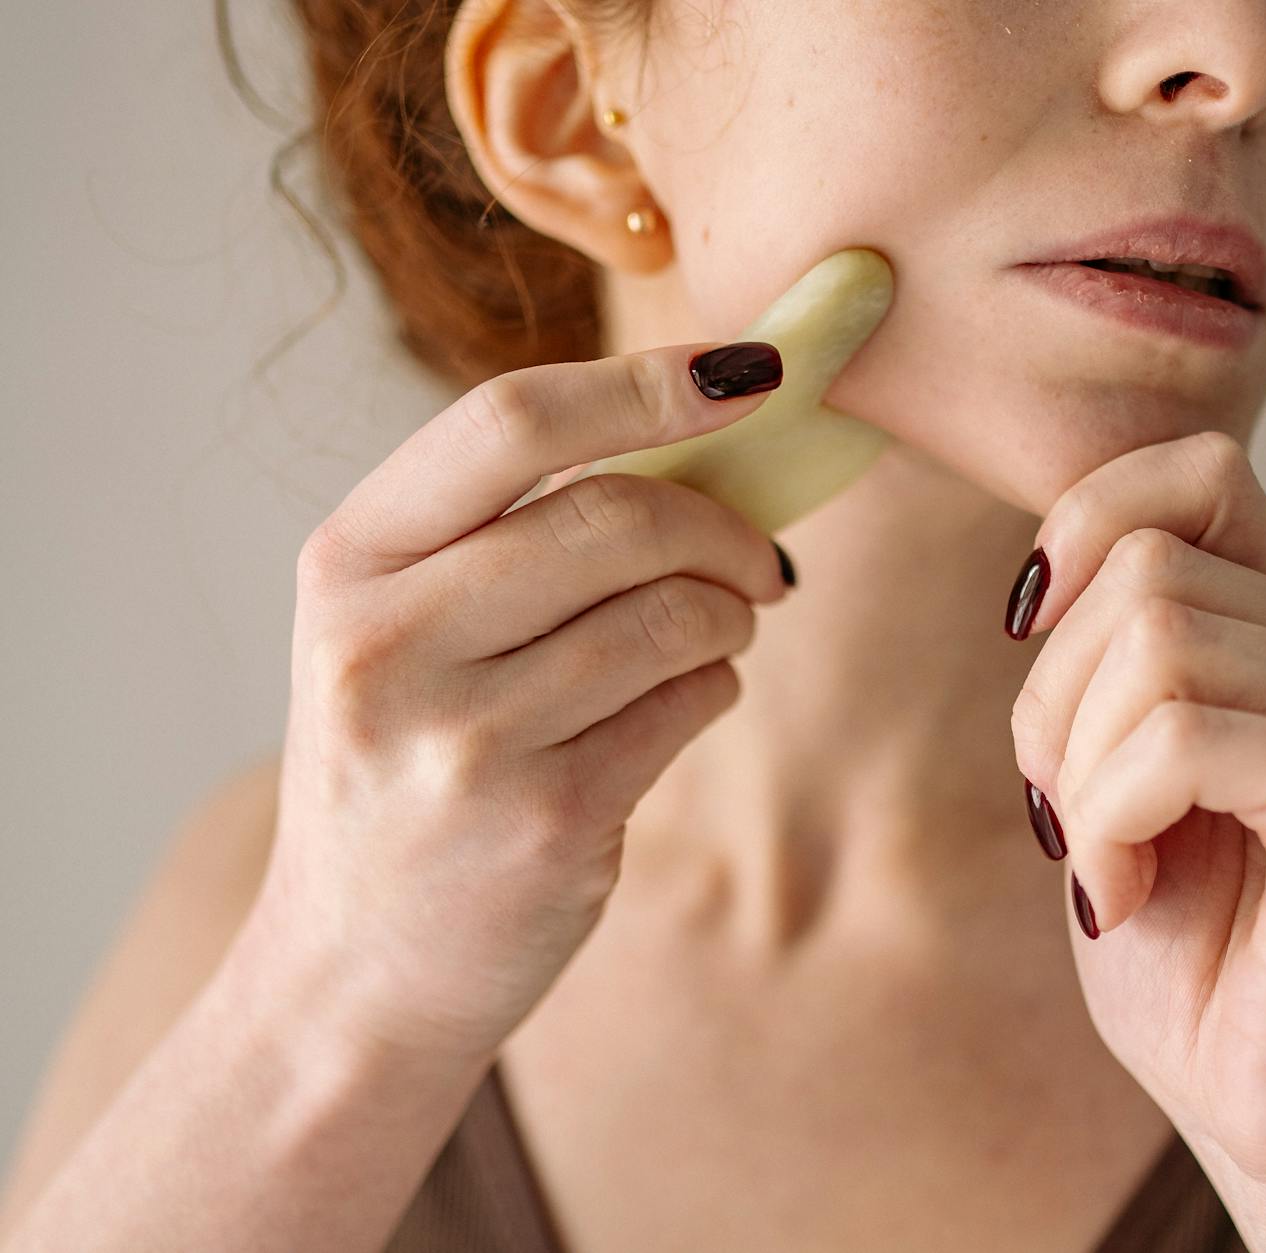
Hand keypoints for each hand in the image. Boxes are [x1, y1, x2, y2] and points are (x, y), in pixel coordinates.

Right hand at [253, 343, 792, 1066]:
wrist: (354, 973)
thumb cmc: (405, 773)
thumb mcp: (400, 637)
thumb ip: (508, 537)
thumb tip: (700, 435)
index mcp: (348, 564)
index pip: (508, 423)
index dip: (645, 385)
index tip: (749, 373)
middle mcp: (390, 643)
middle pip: (614, 516)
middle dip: (720, 527)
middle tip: (759, 559)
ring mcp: (466, 739)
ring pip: (669, 612)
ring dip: (729, 613)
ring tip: (717, 632)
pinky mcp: (546, 819)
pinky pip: (688, 702)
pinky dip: (715, 685)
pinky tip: (684, 700)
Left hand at [1006, 430, 1265, 1193]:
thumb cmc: (1197, 964)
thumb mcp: (1111, 778)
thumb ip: (1109, 662)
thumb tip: (1049, 569)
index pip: (1198, 473)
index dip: (1087, 520)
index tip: (1026, 627)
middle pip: (1145, 565)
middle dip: (1053, 696)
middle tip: (1071, 816)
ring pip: (1155, 639)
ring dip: (1079, 766)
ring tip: (1108, 861)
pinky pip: (1181, 735)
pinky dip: (1111, 816)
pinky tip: (1126, 894)